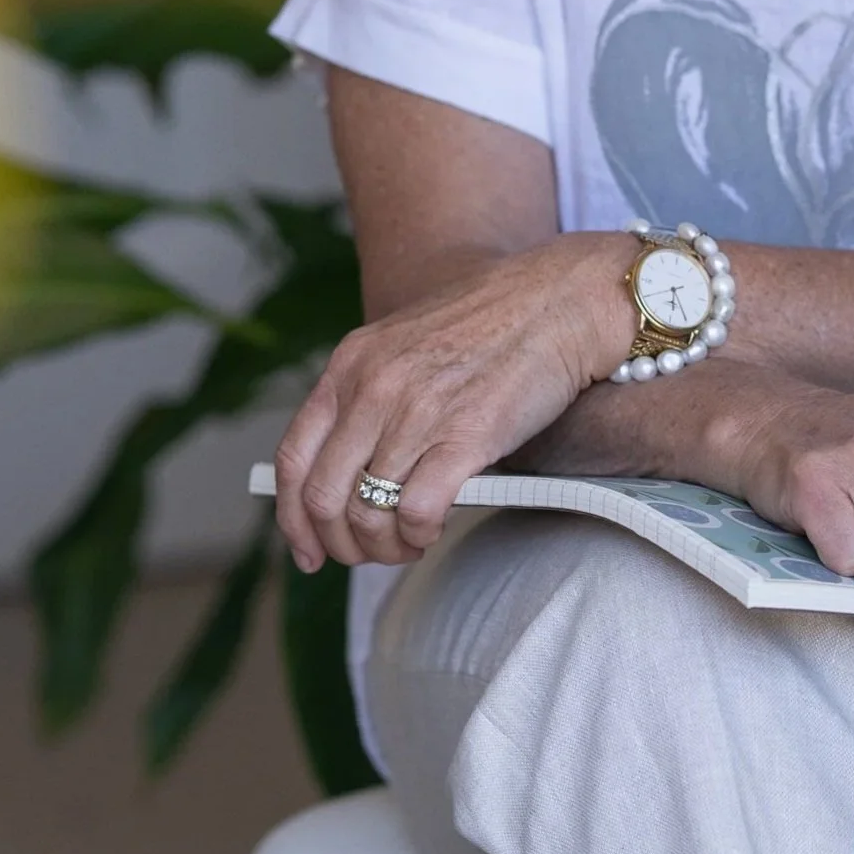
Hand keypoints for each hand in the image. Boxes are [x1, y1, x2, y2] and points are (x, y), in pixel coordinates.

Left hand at [274, 234, 628, 572]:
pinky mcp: (465, 436)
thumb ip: (369, 394)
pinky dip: (418, 536)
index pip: (294, 458)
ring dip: (384, 547)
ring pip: (368, 514)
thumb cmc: (492, 325)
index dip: (294, 518)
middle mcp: (373, 386)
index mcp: (350, 363)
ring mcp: (417, 410)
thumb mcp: (405, 345)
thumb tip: (346, 471)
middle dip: (342, 544)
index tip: (310, 550)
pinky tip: (434, 529)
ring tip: (408, 544)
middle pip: (324, 498)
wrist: (559, 300)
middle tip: (370, 553)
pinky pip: (415, 513)